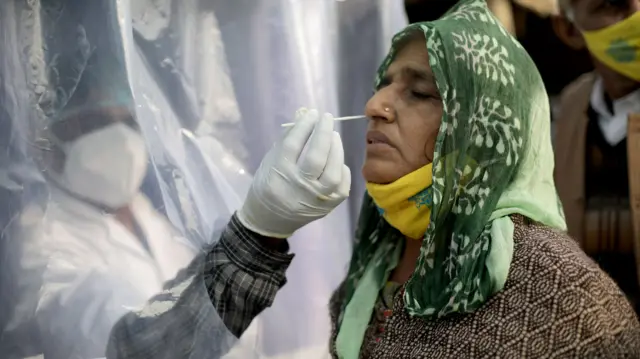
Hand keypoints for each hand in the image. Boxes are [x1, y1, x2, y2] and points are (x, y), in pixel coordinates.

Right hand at [237, 108, 350, 237]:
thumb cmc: (269, 184)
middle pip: (316, 157)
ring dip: (336, 149)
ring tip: (334, 136)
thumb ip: (287, 139)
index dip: (304, 126)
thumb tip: (304, 115)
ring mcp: (316, 199)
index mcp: (280, 173)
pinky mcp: (328, 207)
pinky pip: (342, 185)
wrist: (270, 220)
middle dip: (323, 133)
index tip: (312, 113)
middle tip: (327, 117)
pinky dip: (342, 169)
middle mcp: (299, 187)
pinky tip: (337, 160)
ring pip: (332, 173)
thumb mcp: (270, 161)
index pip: (293, 145)